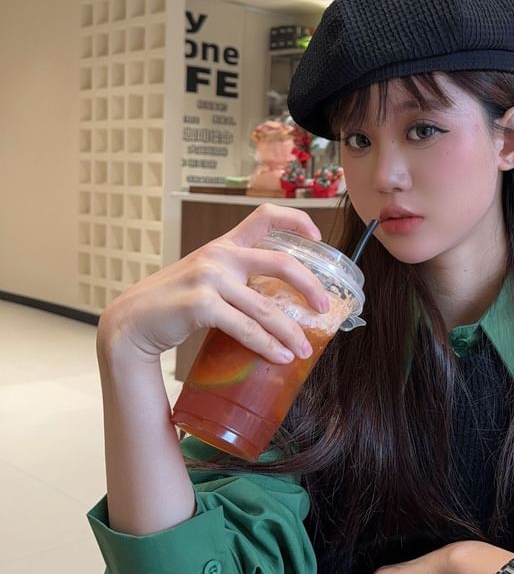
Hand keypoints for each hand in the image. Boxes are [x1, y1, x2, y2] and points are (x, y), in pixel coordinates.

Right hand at [97, 203, 329, 364]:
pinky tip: (279, 357)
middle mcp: (219, 256)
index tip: (318, 234)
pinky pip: (246, 328)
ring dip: (291, 332)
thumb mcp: (206, 279)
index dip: (296, 219)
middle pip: (280, 263)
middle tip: (324, 307)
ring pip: (266, 307)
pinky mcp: (201, 305)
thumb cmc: (173, 304)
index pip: (264, 216)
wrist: (131, 323)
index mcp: (223, 245)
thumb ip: (237, 280)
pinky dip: (267, 346)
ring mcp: (209, 278)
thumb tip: (280, 304)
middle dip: (310, 287)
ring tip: (304, 350)